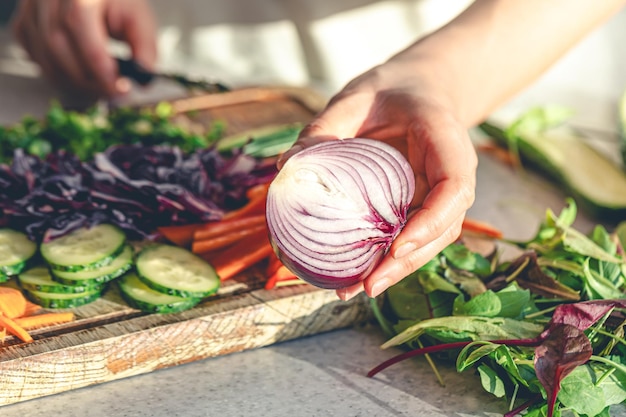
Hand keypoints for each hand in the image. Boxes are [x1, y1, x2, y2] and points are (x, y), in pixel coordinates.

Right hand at [12, 0, 156, 98]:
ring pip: (42, 54)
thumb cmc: (118, 0)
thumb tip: (144, 81)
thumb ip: (145, 50)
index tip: (120, 89)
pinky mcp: (24, 16)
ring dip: (69, 80)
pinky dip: (50, 68)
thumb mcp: (138, 19)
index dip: (103, 72)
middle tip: (109, 93)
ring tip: (95, 87)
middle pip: (58, 48)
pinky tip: (73, 72)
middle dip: (85, 80)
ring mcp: (31, 6)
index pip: (86, 39)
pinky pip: (30, 50)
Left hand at [279, 60, 477, 300]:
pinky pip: (411, 235)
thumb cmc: (389, 91)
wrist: (417, 91)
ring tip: (355, 290)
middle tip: (366, 286)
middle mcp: (451, 173)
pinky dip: (387, 258)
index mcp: (446, 140)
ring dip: (396, 269)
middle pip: (442, 227)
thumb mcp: (355, 97)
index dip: (430, 222)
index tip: (395, 247)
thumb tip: (287, 165)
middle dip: (406, 262)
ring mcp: (439, 194)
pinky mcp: (423, 205)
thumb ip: (326, 126)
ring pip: (429, 240)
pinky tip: (356, 276)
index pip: (453, 188)